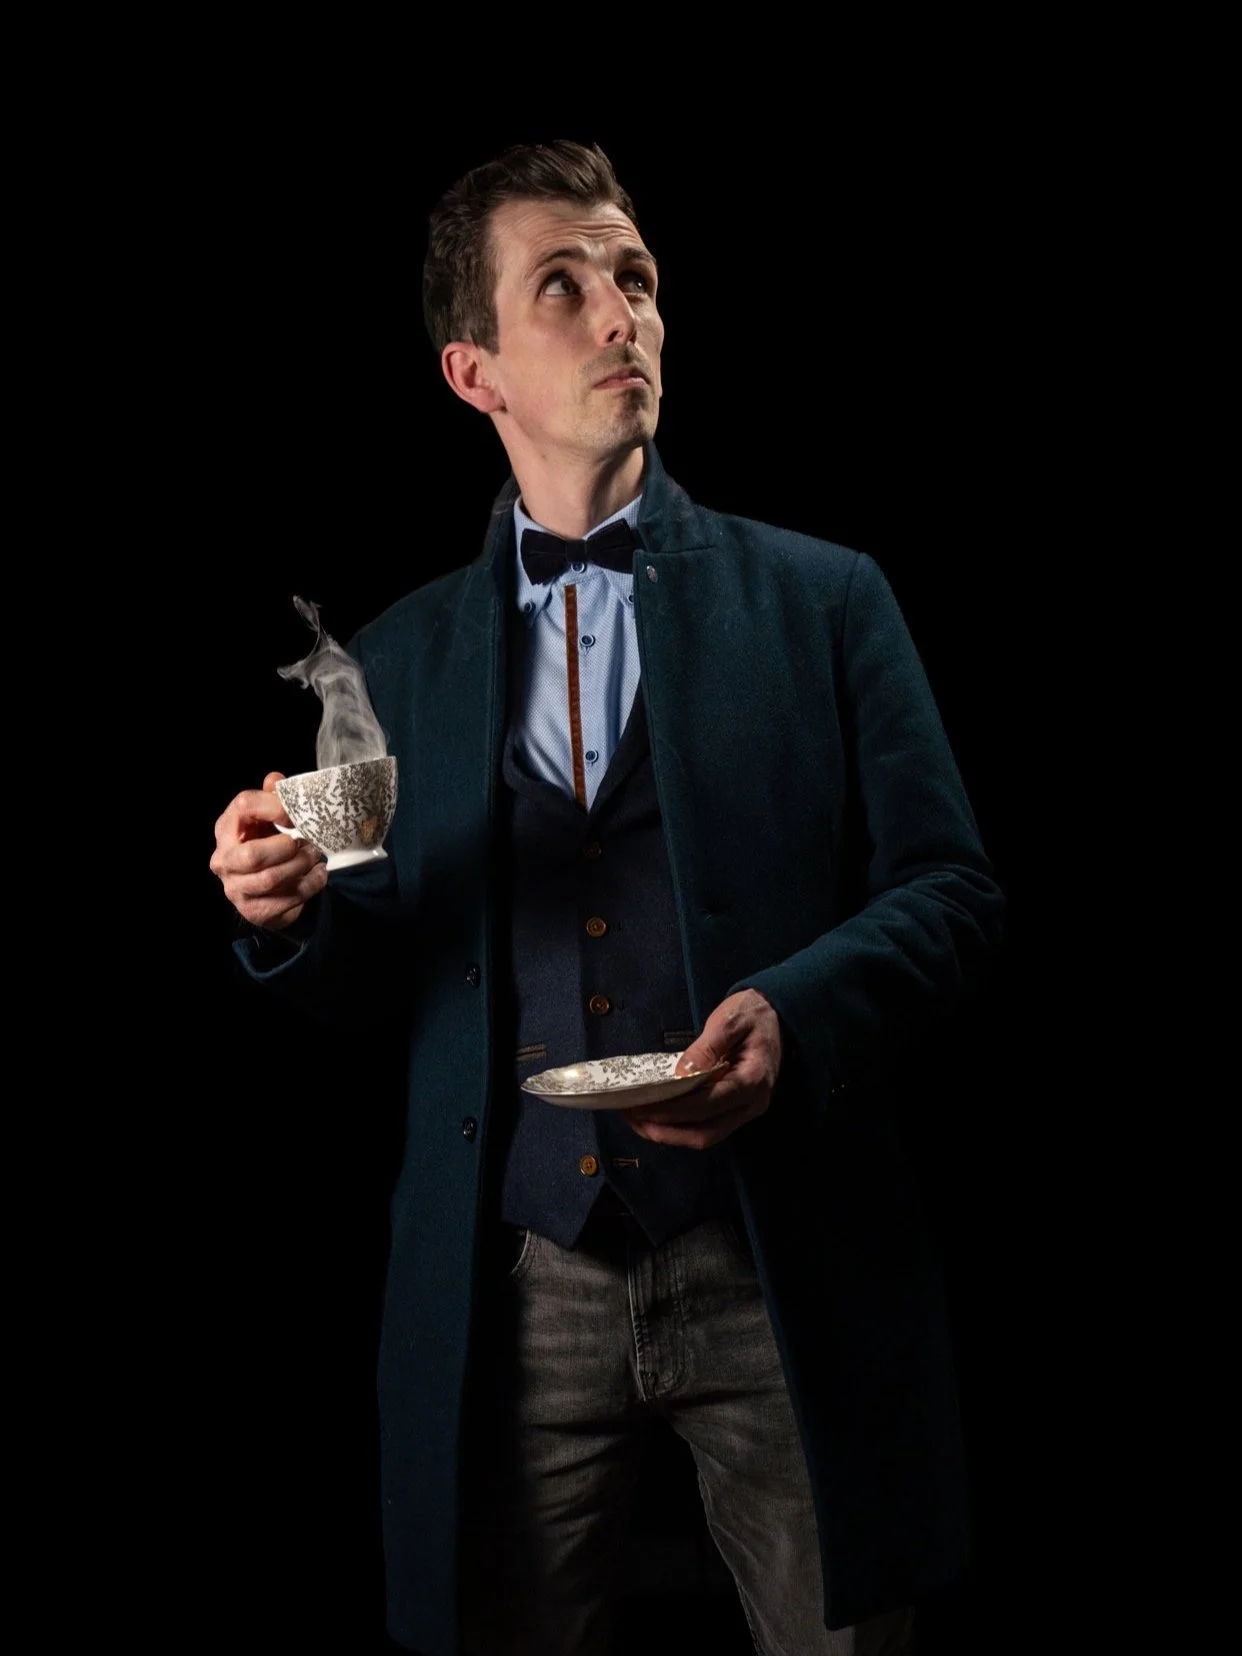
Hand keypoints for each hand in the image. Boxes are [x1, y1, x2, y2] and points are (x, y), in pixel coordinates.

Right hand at [210, 772, 328, 930]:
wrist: (265, 889)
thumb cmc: (265, 844)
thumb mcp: (267, 818)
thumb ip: (272, 797)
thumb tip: (276, 780)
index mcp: (226, 829)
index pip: (245, 807)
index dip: (275, 806)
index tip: (294, 814)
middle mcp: (224, 861)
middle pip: (253, 855)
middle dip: (287, 849)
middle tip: (306, 843)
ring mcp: (237, 889)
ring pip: (271, 879)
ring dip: (301, 866)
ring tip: (315, 856)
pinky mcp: (255, 911)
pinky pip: (288, 899)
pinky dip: (311, 884)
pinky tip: (318, 874)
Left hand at [624, 989, 781, 1149]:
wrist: (774, 1016)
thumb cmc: (752, 1014)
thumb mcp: (730, 1020)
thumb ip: (707, 1047)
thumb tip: (681, 1074)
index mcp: (753, 1081)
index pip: (708, 1104)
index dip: (673, 1110)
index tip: (642, 1106)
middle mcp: (751, 1104)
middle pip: (706, 1133)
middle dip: (666, 1131)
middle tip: (632, 1118)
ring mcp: (744, 1111)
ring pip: (705, 1136)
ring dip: (670, 1134)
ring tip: (637, 1121)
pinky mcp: (735, 1110)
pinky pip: (706, 1127)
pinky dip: (680, 1127)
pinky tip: (656, 1117)